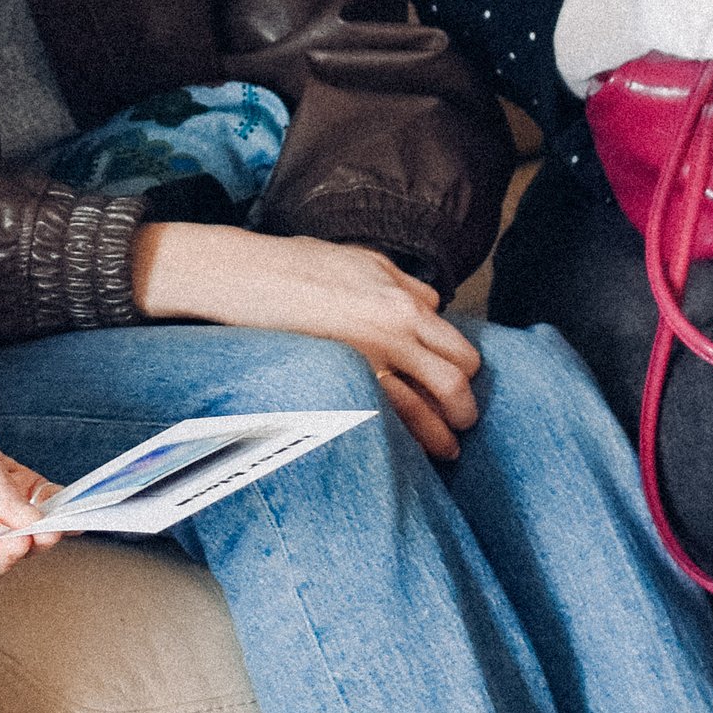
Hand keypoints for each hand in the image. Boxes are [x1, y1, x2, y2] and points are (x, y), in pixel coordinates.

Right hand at [130, 221, 479, 462]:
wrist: (247, 278)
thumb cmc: (300, 265)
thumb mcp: (363, 260)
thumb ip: (404, 285)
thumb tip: (431, 306)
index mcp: (402, 302)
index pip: (458, 346)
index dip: (465, 369)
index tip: (460, 384)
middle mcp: (395, 333)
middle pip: (455, 379)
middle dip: (465, 405)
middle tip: (464, 421)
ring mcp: (368, 361)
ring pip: (428, 409)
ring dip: (443, 434)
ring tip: (448, 448)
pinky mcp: (340, 383)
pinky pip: (387, 421)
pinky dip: (407, 439)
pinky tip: (409, 452)